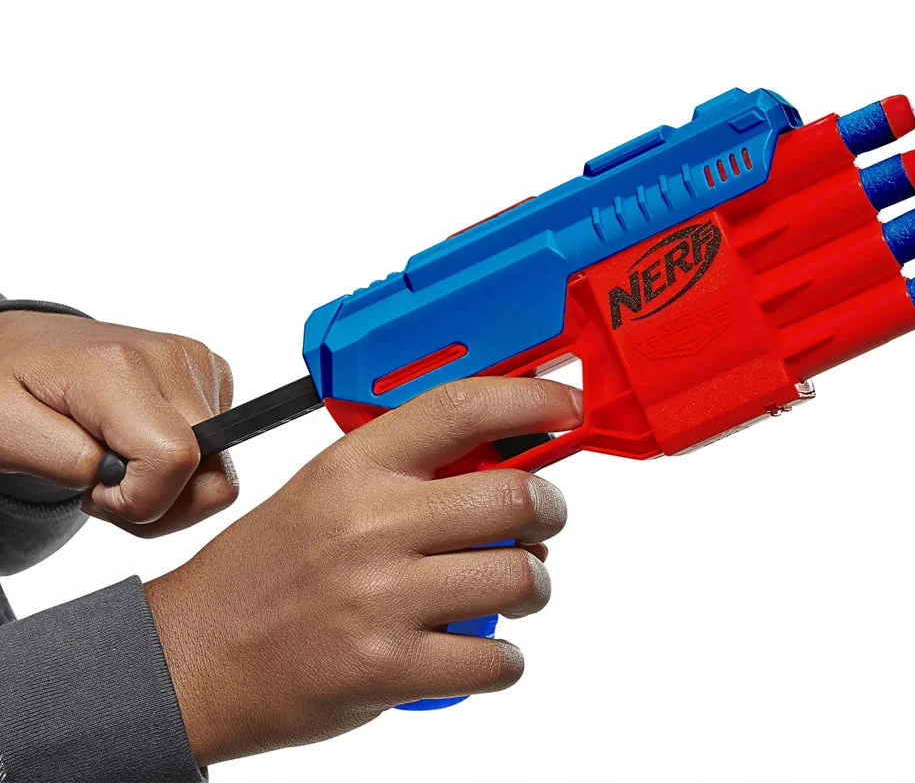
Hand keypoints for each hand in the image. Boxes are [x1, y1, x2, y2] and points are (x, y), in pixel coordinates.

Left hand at [0, 311, 237, 534]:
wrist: (25, 345)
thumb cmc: (7, 385)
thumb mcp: (7, 433)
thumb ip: (67, 461)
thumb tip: (126, 477)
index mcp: (119, 368)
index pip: (174, 459)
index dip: (140, 500)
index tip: (95, 492)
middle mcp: (171, 358)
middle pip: (212, 471)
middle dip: (159, 501)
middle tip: (104, 486)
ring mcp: (196, 363)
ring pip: (221, 466)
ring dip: (170, 485)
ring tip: (117, 462)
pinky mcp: (210, 373)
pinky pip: (220, 446)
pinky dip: (182, 461)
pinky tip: (139, 443)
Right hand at [145, 376, 578, 763]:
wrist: (195, 655)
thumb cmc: (267, 568)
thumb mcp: (327, 490)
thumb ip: (406, 470)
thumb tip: (504, 464)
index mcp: (354, 467)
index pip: (460, 407)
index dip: (529, 399)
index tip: (566, 406)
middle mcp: (371, 523)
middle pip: (513, 495)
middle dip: (551, 508)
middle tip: (544, 519)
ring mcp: (380, 597)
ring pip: (519, 576)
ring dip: (534, 584)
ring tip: (512, 587)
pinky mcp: (387, 667)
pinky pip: (495, 660)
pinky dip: (506, 657)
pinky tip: (485, 648)